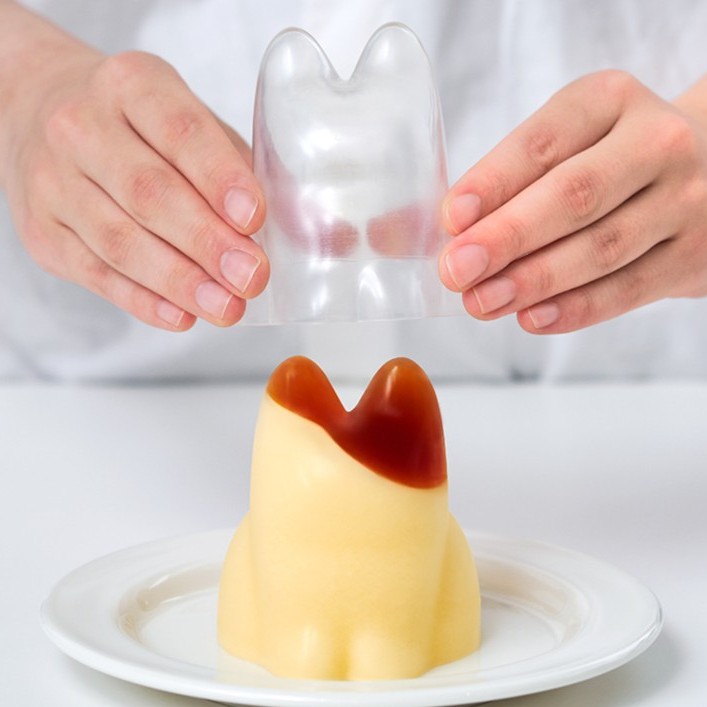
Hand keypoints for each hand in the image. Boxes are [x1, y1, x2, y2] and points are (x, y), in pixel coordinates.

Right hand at [1, 15, 267, 330]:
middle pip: (148, 193)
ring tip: (227, 308)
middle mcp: (82, 128)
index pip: (180, 130)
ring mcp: (54, 183)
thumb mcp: (196, 127)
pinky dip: (143, 300)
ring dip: (179, 282)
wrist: (42, 115)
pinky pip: (96, 274)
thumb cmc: (143, 128)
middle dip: (206, 242)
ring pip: (119, 241)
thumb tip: (331, 236)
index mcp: (132, 86)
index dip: (219, 177)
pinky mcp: (44, 234)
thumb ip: (252, 175)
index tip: (254, 216)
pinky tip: (182, 316)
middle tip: (252, 277)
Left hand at [438, 70, 706, 333]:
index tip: (450, 219)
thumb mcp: (556, 149)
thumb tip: (387, 236)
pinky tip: (530, 318)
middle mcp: (654, 144)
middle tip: (456, 271)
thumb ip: (480, 190)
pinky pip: (629, 289)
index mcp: (608, 101)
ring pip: (602, 247)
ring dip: (533, 280)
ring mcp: (682, 201)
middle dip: (507, 238)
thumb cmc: (605, 161)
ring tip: (482, 302)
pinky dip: (576, 309)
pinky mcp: (691, 256)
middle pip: (574, 195)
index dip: (493, 182)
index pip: (544, 142)